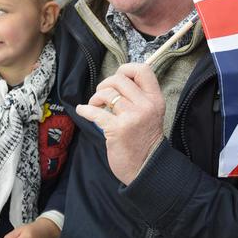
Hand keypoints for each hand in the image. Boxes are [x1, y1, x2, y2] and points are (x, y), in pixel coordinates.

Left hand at [75, 63, 164, 184]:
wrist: (146, 167)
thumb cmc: (144, 140)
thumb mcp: (151, 114)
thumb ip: (139, 97)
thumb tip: (117, 79)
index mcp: (155, 99)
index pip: (143, 70)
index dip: (126, 69)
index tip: (117, 78)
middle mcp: (146, 106)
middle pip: (119, 79)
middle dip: (105, 84)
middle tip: (101, 96)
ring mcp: (132, 117)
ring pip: (107, 93)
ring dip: (95, 98)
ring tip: (95, 106)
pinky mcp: (118, 129)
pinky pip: (95, 112)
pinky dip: (85, 109)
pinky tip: (82, 111)